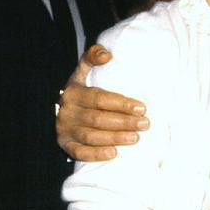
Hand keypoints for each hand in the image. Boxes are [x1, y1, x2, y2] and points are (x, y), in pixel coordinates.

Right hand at [57, 44, 149, 161]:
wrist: (64, 108)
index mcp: (74, 91)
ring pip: (90, 136)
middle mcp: (67, 110)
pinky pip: (79, 152)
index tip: (142, 108)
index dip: (121, 104)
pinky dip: (96, 154)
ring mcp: (64, 128)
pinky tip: (114, 153)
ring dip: (114, 138)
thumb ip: (93, 57)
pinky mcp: (65, 144)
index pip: (99, 98)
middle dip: (124, 122)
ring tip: (135, 138)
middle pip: (97, 118)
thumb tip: (107, 55)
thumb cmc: (83, 90)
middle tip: (145, 124)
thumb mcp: (84, 71)